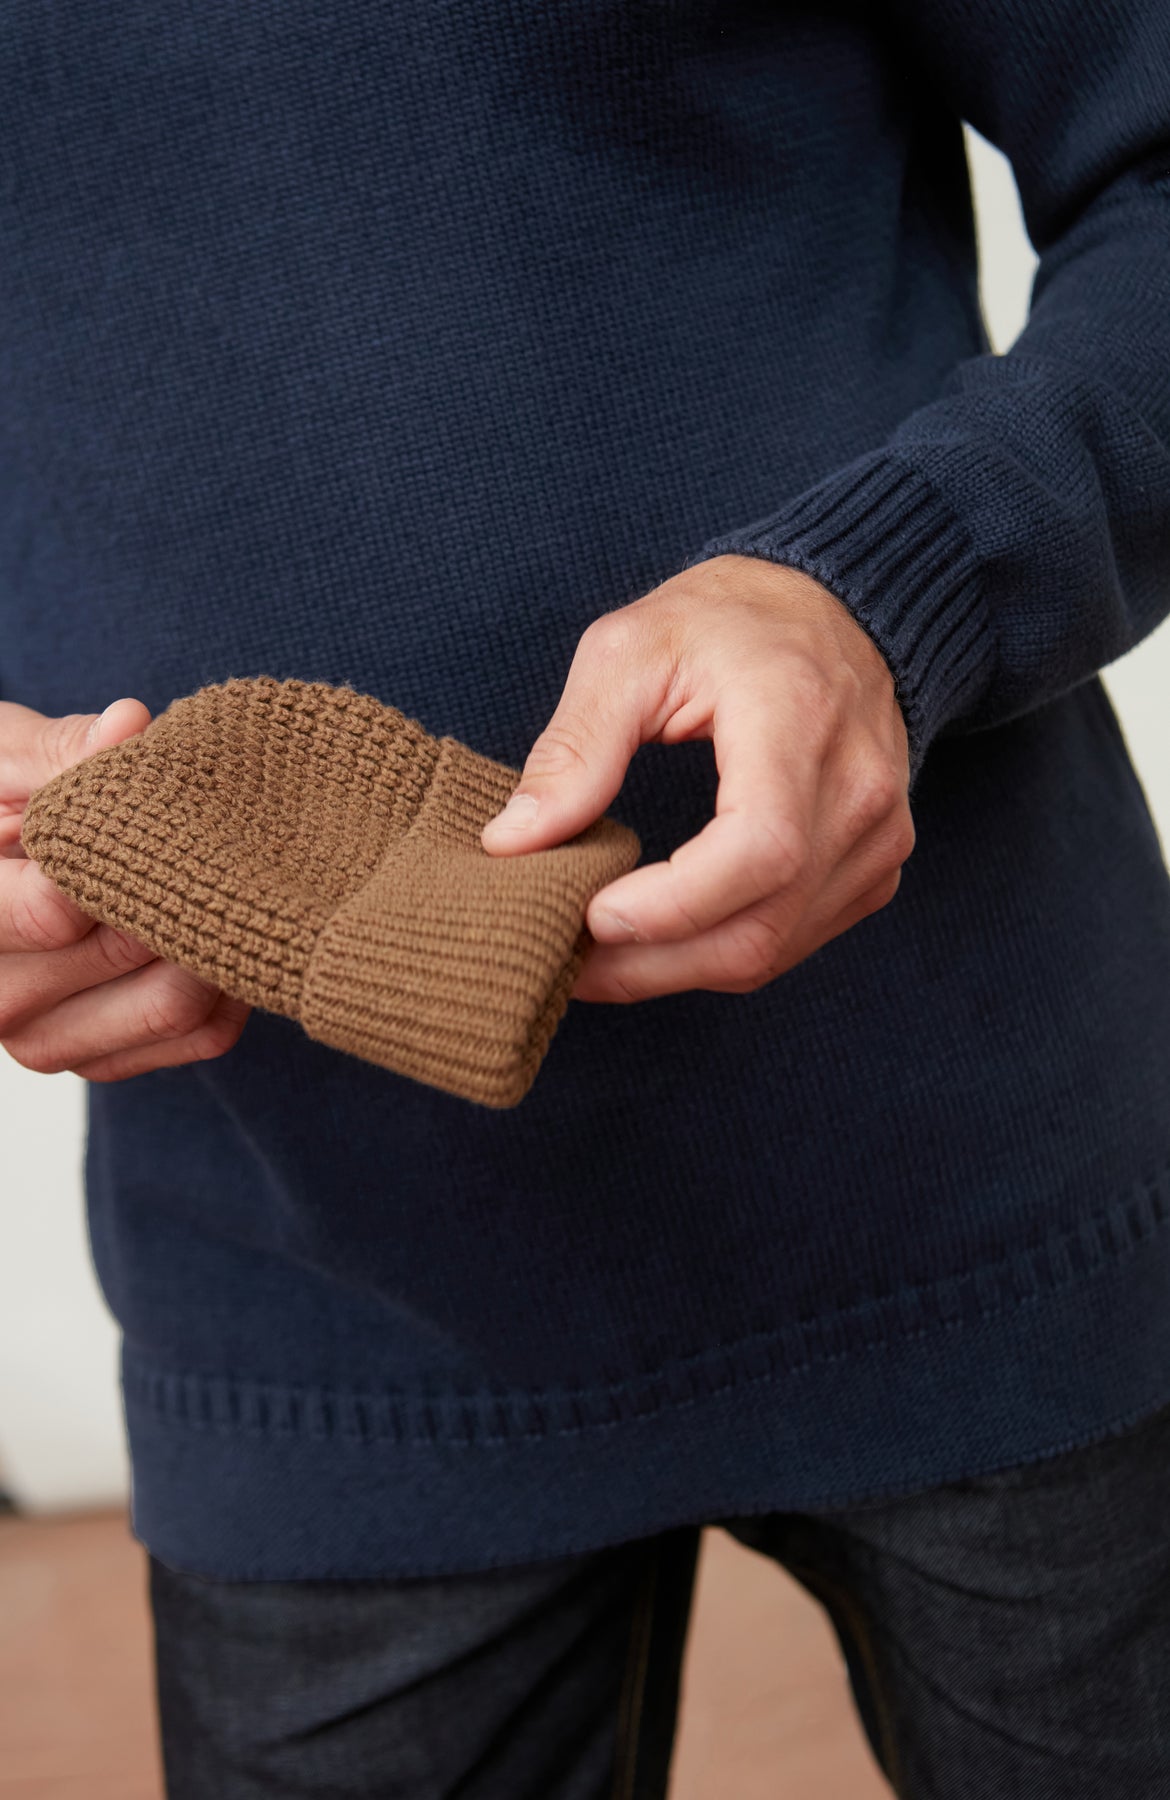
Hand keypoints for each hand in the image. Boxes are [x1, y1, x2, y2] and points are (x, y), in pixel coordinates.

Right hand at [1, 699, 249, 1078]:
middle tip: (216, 838)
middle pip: (128, 950)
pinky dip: (232, 982)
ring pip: (177, 1003)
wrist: (0, 870)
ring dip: (216, 938)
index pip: (58, 910)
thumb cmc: (0, 802)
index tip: (156, 814)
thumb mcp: (7, 759)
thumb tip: (129, 725)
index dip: (122, 856)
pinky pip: (203, 1035)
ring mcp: (46, 1041)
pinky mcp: (101, 1063)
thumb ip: (63, 751)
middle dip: (180, 886)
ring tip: (220, 879)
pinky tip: (217, 926)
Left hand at [480, 555, 914, 1002]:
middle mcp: (858, 791)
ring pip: (772, 950)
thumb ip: (574, 747)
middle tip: (565, 958)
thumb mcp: (629, 652)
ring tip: (596, 953)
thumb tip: (512, 842)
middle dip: (650, 963)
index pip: (761, 848)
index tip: (590, 915)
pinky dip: (716, 952)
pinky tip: (659, 935)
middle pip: (762, 926)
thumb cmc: (728, 622)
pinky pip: (791, 942)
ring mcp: (877, 838)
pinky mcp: (874, 869)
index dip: (673, 905)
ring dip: (674, 969)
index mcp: (801, 720)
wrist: (833, 609)